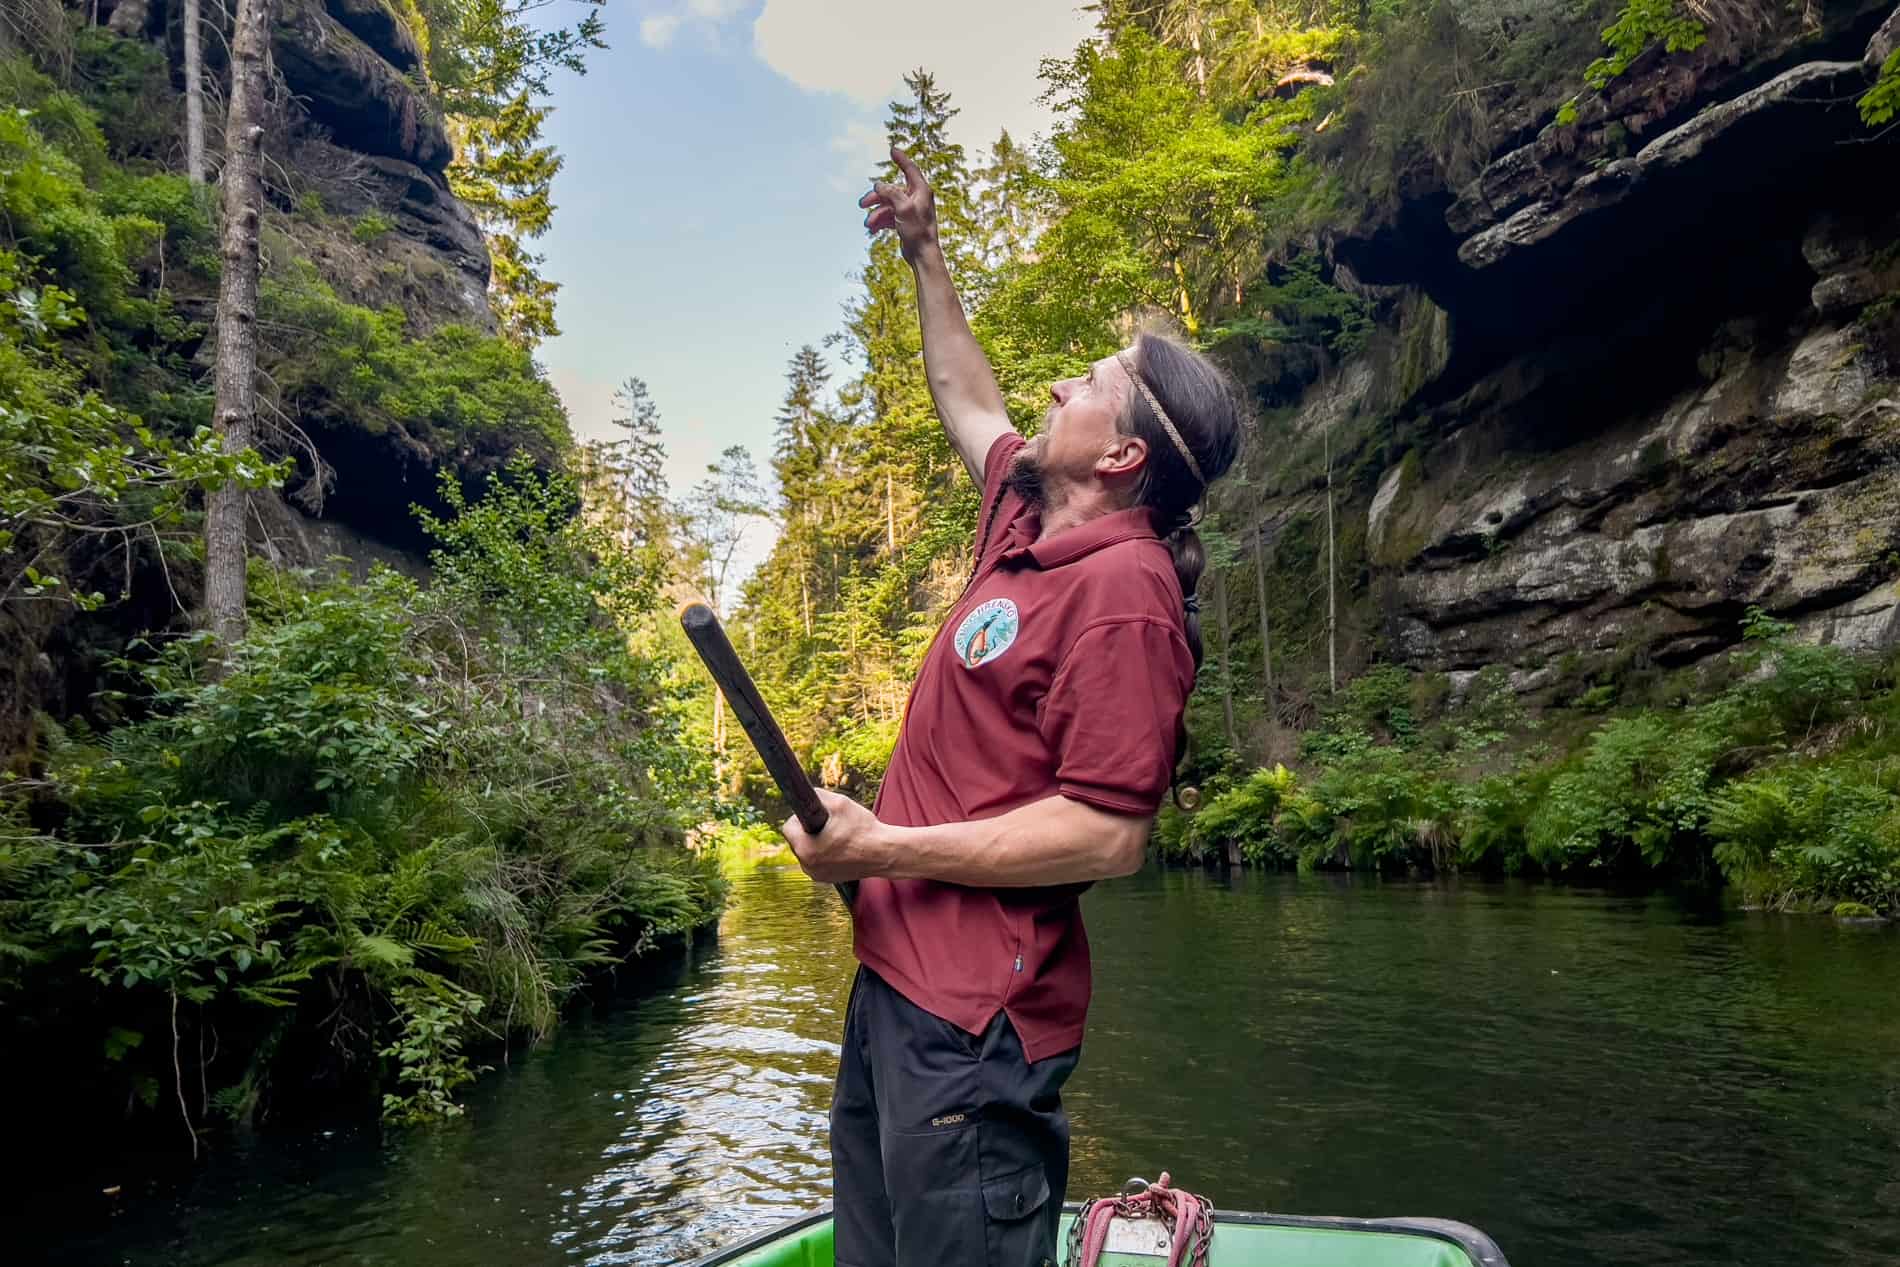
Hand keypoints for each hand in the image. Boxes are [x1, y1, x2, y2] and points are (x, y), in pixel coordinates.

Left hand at [782, 788, 889, 884]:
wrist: (884, 853)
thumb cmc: (863, 829)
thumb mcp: (839, 803)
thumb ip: (818, 795)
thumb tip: (806, 794)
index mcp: (805, 848)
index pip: (788, 827)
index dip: (800, 817)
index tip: (815, 815)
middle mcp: (807, 865)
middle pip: (797, 840)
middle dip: (809, 831)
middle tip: (829, 824)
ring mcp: (816, 875)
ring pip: (807, 852)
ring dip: (816, 843)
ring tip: (837, 836)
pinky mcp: (826, 879)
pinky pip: (818, 862)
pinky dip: (825, 854)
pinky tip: (841, 847)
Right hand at [858, 146, 936, 262]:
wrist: (922, 254)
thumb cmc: (918, 231)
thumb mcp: (903, 207)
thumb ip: (890, 192)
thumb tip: (879, 185)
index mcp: (920, 190)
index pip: (910, 169)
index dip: (901, 159)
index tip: (892, 149)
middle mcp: (916, 198)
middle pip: (891, 190)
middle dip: (875, 198)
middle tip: (862, 204)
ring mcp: (909, 210)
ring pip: (887, 205)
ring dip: (876, 214)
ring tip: (868, 224)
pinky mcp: (904, 221)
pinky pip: (888, 216)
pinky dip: (880, 221)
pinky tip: (872, 229)